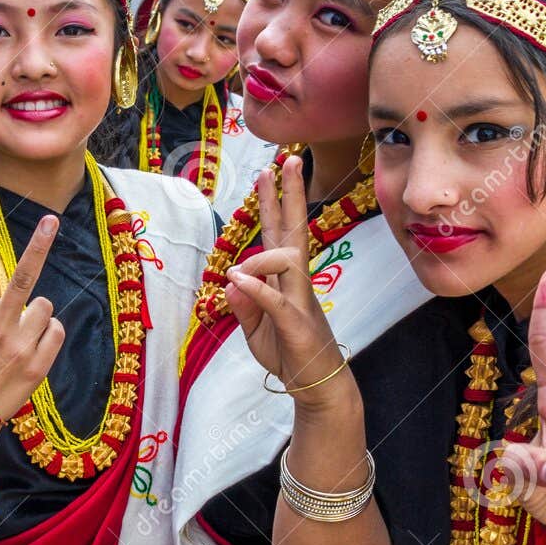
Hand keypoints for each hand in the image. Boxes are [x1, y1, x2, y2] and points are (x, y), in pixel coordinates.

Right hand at [0, 208, 64, 443]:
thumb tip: (6, 295)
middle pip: (22, 278)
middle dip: (38, 246)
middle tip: (51, 220)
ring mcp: (20, 347)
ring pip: (45, 306)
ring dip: (37, 313)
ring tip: (21, 331)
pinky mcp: (38, 366)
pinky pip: (55, 331)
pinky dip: (47, 334)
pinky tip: (31, 347)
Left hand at [224, 156, 348, 408]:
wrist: (313, 385)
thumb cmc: (288, 353)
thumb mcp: (255, 329)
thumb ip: (244, 304)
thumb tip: (232, 279)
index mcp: (285, 279)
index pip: (278, 234)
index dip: (273, 203)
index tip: (268, 172)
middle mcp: (296, 281)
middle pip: (292, 230)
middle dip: (288, 195)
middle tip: (288, 159)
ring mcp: (300, 299)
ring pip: (286, 259)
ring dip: (259, 256)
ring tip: (239, 268)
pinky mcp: (297, 322)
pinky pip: (276, 298)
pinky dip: (257, 287)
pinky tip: (239, 278)